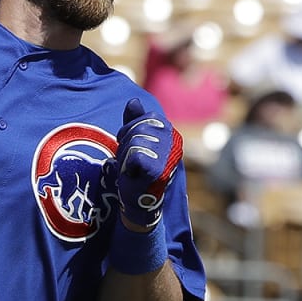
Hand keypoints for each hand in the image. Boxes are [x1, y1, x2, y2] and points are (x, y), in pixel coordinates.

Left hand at [107, 98, 182, 228]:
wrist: (138, 199)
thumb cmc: (136, 169)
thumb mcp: (133, 140)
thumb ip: (134, 120)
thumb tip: (134, 101)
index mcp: (171, 132)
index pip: (144, 118)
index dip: (131, 132)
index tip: (134, 148)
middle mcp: (175, 141)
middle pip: (138, 129)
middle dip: (127, 144)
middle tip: (132, 162)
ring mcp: (168, 155)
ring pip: (134, 142)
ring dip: (126, 157)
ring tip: (133, 169)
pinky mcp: (159, 169)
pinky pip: (133, 155)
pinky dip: (128, 166)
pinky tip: (134, 175)